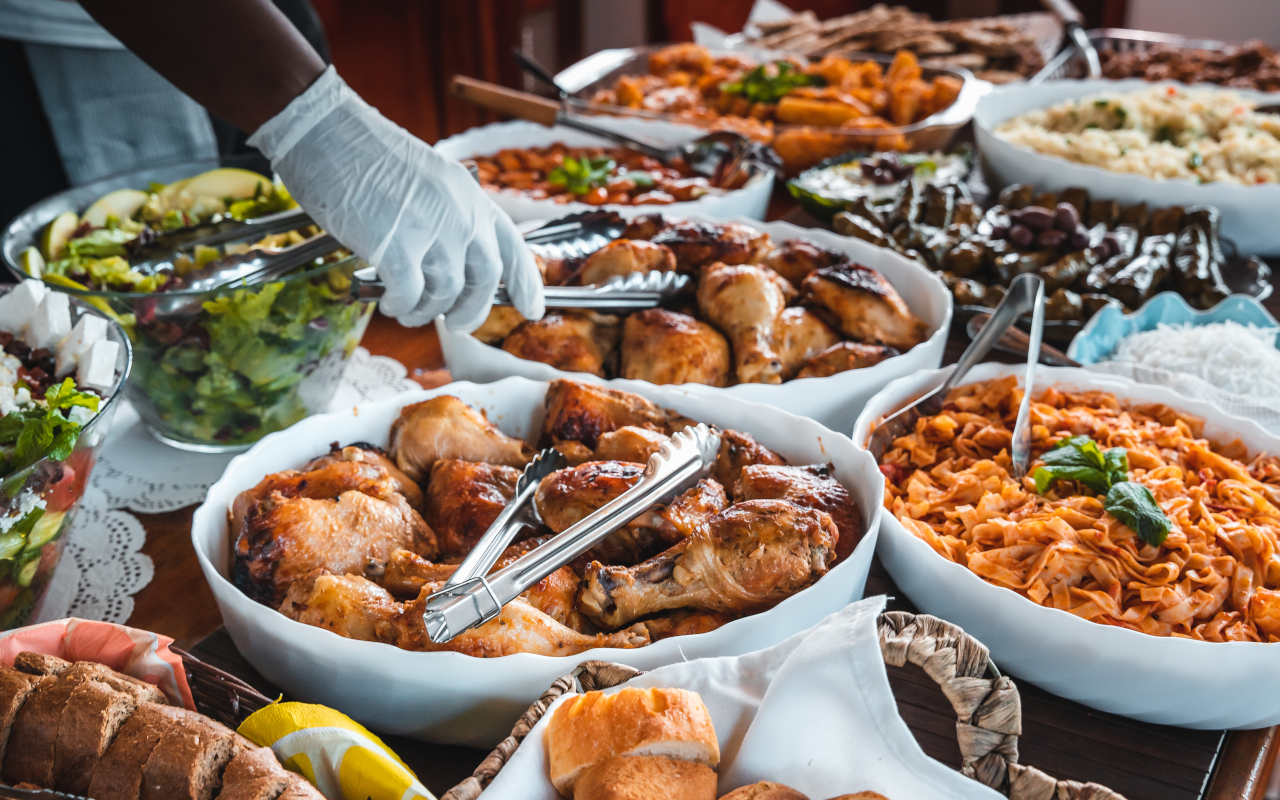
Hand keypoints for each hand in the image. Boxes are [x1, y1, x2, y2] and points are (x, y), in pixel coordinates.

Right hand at [247, 67, 543, 328]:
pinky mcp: (395, 245)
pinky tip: (388, 303)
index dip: (526, 283)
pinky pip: (410, 295)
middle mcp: (460, 213)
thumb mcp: (427, 179)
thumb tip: (449, 265)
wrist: (324, 130)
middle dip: (472, 311)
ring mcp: (431, 229)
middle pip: (485, 279)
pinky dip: (400, 306)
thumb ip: (446, 217)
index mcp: (470, 195)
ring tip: (406, 310)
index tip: (532, 310)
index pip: (511, 246)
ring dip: (425, 311)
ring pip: (445, 293)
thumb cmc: (363, 153)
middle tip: (454, 324)